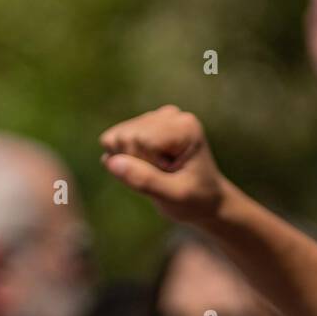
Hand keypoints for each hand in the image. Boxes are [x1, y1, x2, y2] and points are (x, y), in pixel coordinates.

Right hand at [100, 107, 227, 223]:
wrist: (206, 199)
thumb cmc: (194, 200)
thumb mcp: (173, 197)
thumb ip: (144, 180)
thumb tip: (110, 161)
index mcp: (184, 127)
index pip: (139, 140)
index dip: (144, 166)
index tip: (169, 177)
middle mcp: (170, 115)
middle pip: (126, 136)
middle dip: (136, 163)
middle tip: (162, 177)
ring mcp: (157, 117)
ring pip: (118, 137)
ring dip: (133, 162)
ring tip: (159, 172)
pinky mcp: (146, 124)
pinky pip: (116, 140)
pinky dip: (128, 159)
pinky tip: (150, 165)